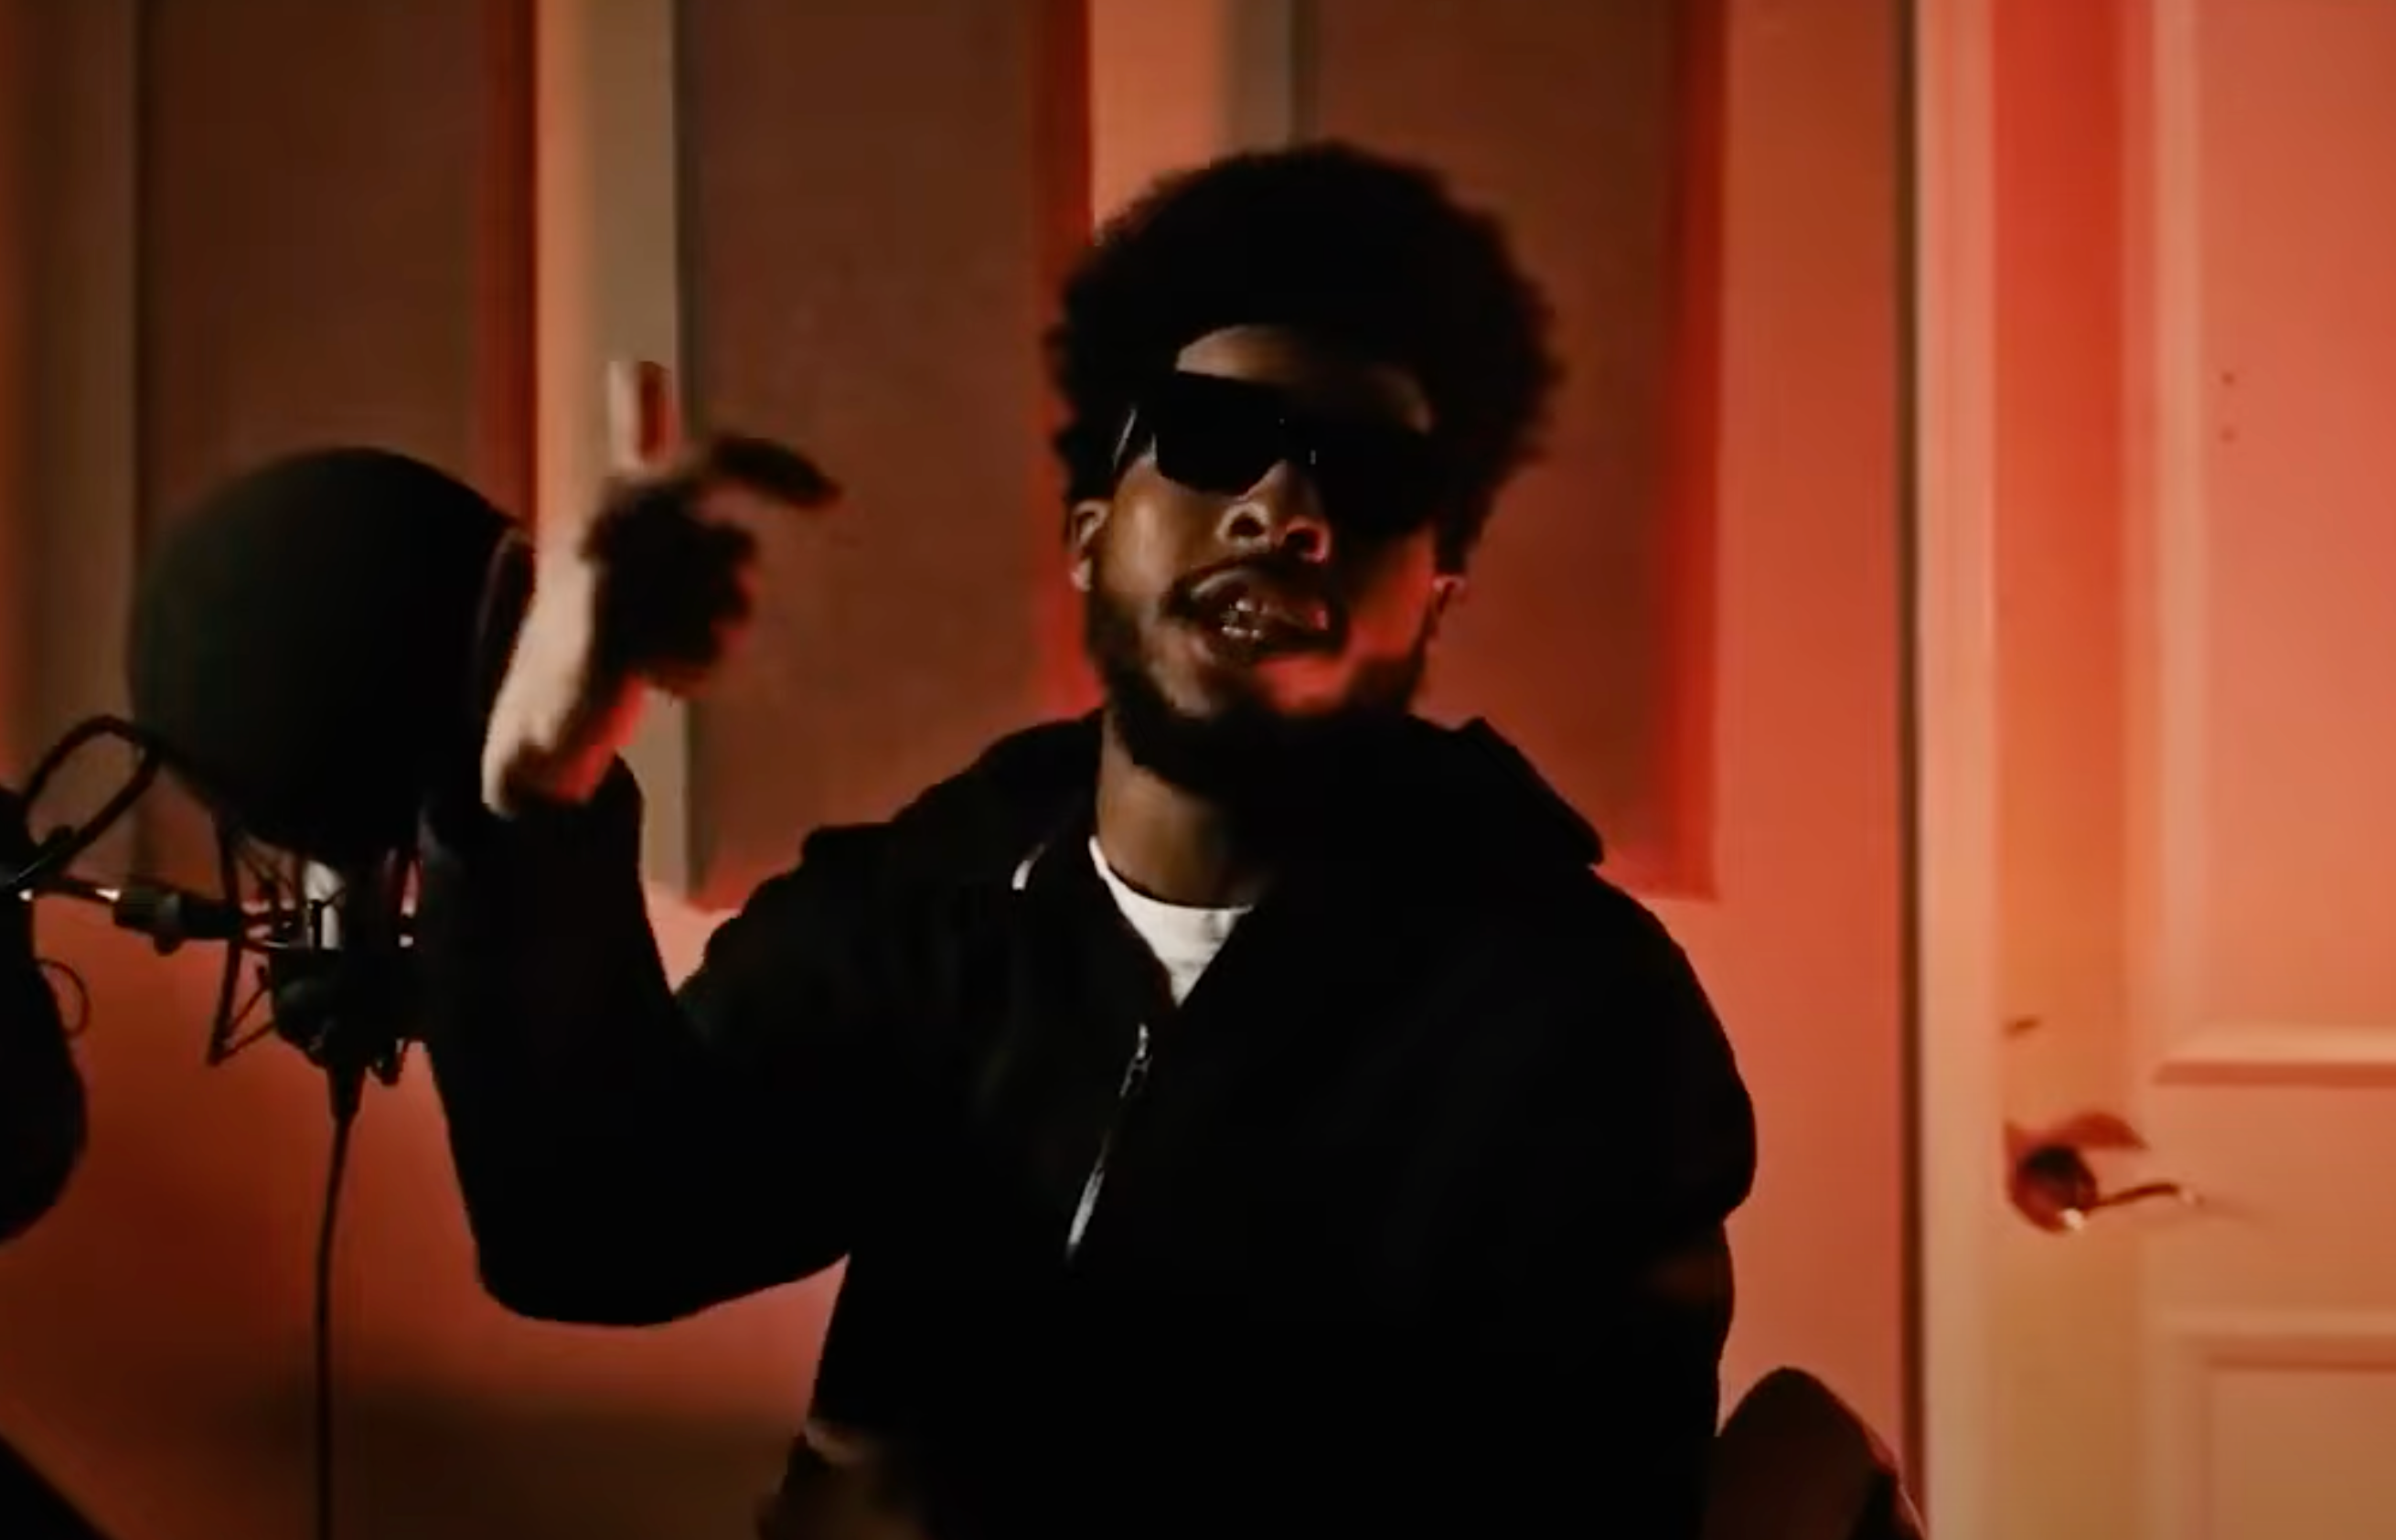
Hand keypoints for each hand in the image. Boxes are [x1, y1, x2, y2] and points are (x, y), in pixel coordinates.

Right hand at [481, 362, 836, 814]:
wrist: (542, 713)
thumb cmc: (598, 616)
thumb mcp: (625, 532)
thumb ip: (632, 443)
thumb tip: (634, 366)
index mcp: (623, 495)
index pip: (717, 456)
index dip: (777, 467)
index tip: (833, 497)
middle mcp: (610, 522)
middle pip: (737, 548)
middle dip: (734, 595)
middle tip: (701, 623)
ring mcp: (606, 579)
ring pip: (731, 605)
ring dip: (715, 642)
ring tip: (665, 653)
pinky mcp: (608, 637)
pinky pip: (704, 652)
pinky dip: (696, 675)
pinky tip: (660, 679)